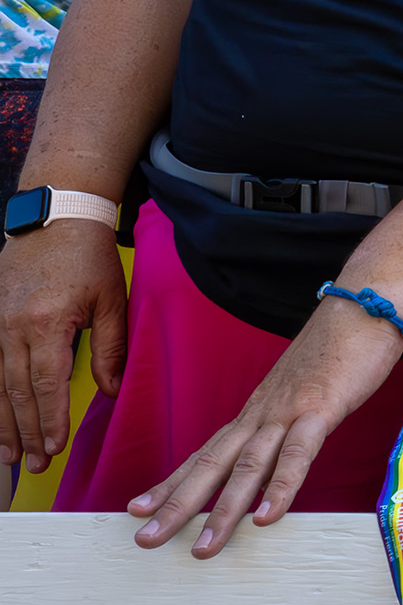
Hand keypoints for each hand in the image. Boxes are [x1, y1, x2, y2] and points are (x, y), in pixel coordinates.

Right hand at [0, 216, 127, 473]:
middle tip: (34, 464)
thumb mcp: (112, 299)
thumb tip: (111, 390)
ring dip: (2, 423)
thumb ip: (111, 347)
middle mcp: (12, 328)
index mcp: (47, 323)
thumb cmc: (88, 257)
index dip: (49, 419)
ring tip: (10, 455)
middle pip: (16, 392)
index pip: (45, 384)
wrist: (55, 219)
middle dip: (25, 432)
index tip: (54, 447)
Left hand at [127, 296, 402, 556]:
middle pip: (212, 464)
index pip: (206, 453)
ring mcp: (289, 410)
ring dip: (223, 509)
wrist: (364, 305)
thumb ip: (288, 425)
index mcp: (257, 410)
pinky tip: (268, 515)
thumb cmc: (339, 347)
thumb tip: (278, 458)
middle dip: (177, 505)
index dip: (172, 483)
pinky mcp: (321, 407)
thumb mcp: (304, 391)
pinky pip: (298, 453)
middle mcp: (262, 413)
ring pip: (247, 466)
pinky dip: (281, 486)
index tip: (138, 508)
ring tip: (205, 546)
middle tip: (146, 538)